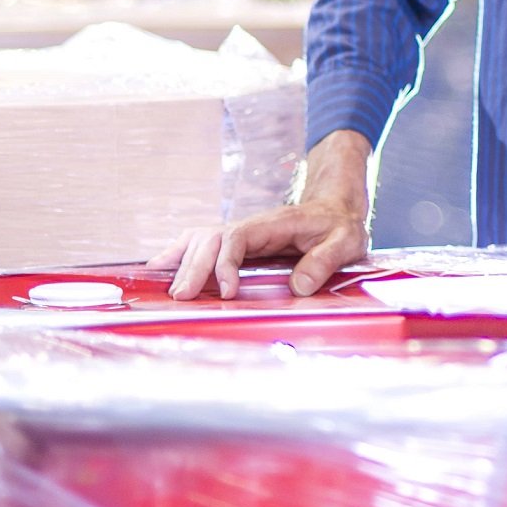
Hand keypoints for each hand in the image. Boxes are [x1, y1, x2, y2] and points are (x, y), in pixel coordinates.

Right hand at [156, 130, 370, 299]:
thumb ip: (325, 260)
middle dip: (194, 267)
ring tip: (165, 287)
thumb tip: (299, 287)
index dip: (226, 263)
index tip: (228, 291)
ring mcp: (242, 233)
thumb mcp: (346, 241)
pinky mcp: (238, 243)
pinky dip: (180, 254)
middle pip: (211, 240)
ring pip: (201, 240)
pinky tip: (160, 268)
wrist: (337, 208)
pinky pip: (202, 244)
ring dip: (181, 261)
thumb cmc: (340, 225)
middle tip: (183, 297)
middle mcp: (251, 226)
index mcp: (274, 223)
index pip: (238, 237)